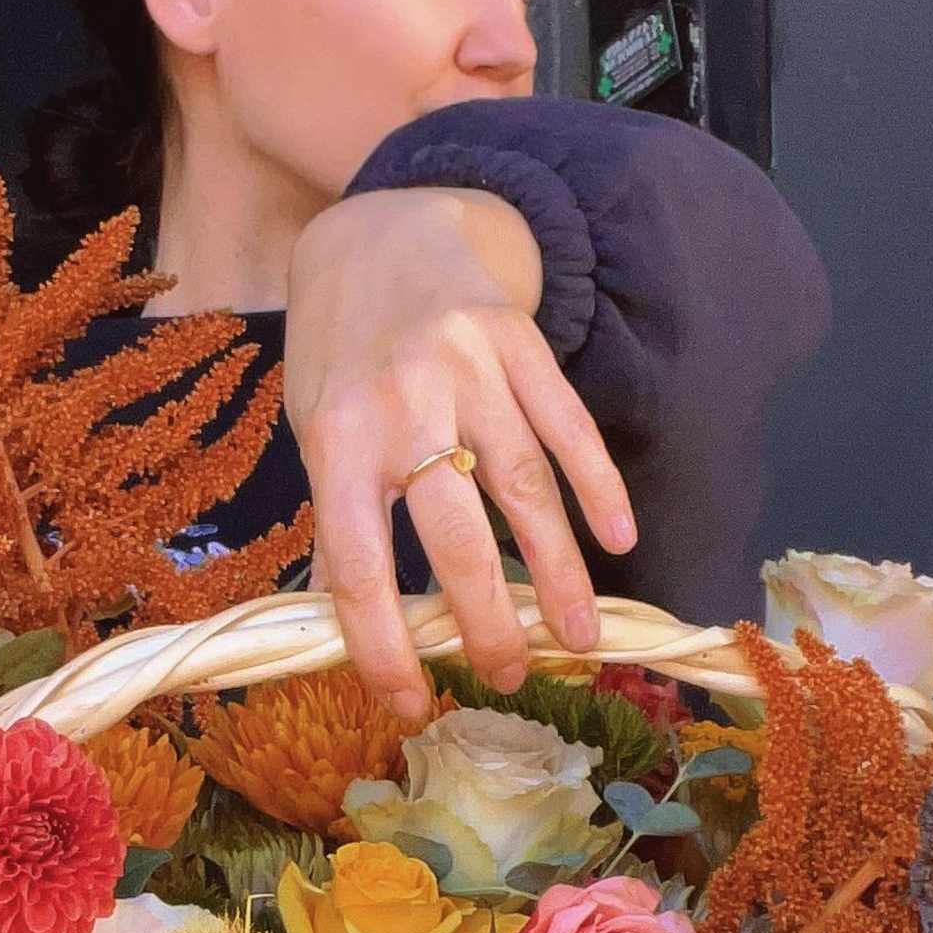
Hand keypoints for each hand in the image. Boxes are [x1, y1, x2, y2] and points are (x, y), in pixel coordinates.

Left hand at [283, 186, 636, 719]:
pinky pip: (568, 426)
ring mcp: (469, 371)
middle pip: (456, 538)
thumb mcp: (314, 434)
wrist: (377, 230)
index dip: (384, 648)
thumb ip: (338, 521)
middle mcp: (404, 406)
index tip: (409, 701)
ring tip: (577, 638)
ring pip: (525, 489)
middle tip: (508, 674)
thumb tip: (356, 625)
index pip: (360, 569)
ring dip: (557, 573)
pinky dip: (598, 487)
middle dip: (487, 621)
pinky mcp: (520, 343)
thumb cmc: (339, 353)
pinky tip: (618, 540)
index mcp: (336, 441)